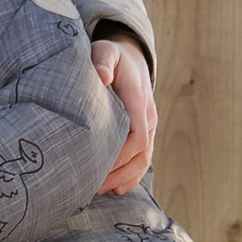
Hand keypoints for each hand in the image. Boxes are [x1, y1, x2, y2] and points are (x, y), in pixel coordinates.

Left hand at [93, 36, 156, 194]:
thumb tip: (102, 76)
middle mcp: (148, 117)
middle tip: (92, 185)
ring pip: (144, 160)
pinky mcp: (144, 132)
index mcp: (139, 101)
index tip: (98, 165)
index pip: (137, 136)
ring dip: (125, 178)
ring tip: (100, 190)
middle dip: (119, 173)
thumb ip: (103, 60)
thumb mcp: (106, 50)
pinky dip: (132, 176)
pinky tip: (116, 188)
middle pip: (141, 154)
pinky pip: (143, 159)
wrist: (132, 57)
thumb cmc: (113, 56)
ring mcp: (148, 126)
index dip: (121, 155)